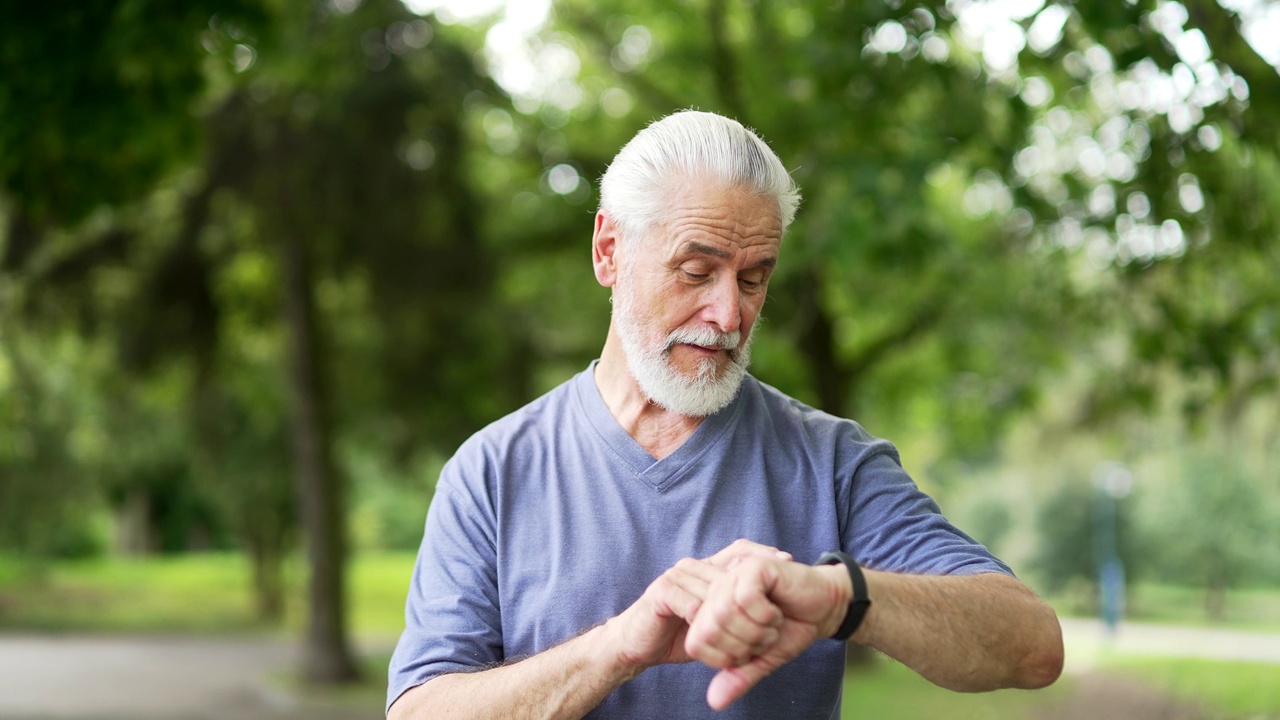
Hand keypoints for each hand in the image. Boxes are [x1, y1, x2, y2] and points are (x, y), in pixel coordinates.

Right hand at [602, 540, 792, 673]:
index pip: (739, 550)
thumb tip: (772, 607)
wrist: (635, 646)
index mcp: (704, 569)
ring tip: (751, 641)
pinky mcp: (662, 592)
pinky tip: (717, 638)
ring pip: (717, 592)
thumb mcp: (712, 622)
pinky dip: (708, 622)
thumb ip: (734, 611)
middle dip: (755, 597)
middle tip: (774, 623)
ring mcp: (676, 576)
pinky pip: (693, 604)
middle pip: (732, 572)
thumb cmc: (675, 634)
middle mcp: (692, 567)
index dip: (763, 553)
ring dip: (734, 618)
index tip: (788, 562)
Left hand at [684, 558, 851, 709]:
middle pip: (709, 629)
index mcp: (711, 612)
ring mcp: (734, 576)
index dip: (726, 657)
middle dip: (743, 645)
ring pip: (726, 612)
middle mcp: (717, 591)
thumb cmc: (790, 629)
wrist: (823, 608)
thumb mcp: (761, 660)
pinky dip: (766, 614)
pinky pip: (747, 597)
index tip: (751, 651)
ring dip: (756, 630)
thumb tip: (714, 702)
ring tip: (772, 625)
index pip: (696, 644)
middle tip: (765, 638)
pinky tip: (777, 611)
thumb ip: (738, 677)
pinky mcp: (754, 567)